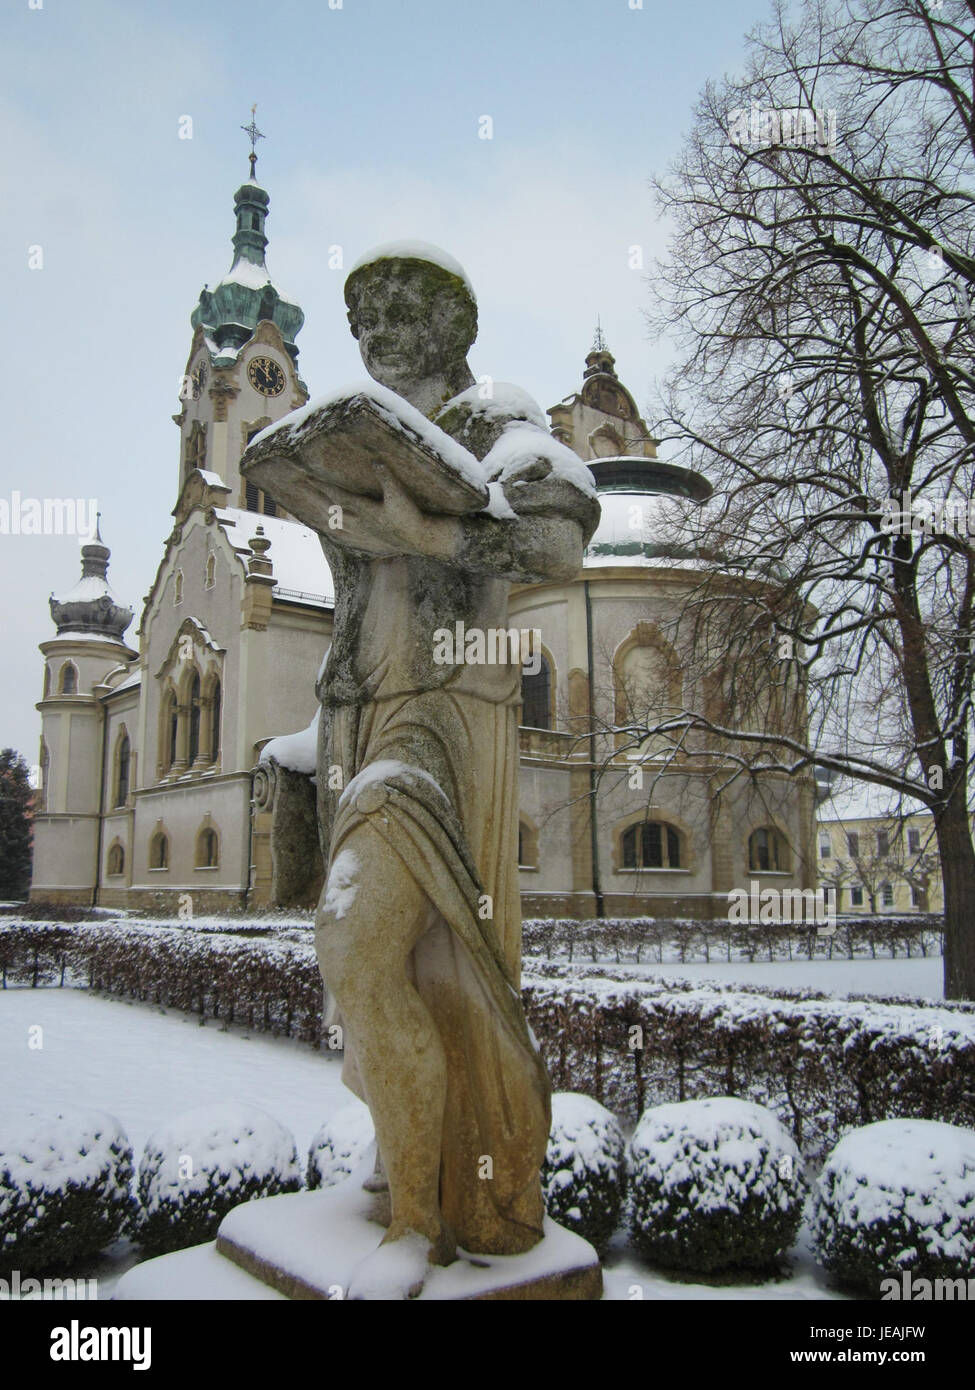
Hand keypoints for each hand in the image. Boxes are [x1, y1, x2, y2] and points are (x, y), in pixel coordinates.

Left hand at [320, 465, 459, 561]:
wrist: (420, 540)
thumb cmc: (411, 517)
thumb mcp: (400, 495)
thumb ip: (387, 477)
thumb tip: (376, 460)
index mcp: (365, 510)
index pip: (338, 496)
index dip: (323, 486)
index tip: (308, 477)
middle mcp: (359, 522)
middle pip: (331, 508)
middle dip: (316, 496)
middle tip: (302, 485)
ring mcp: (363, 532)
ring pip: (335, 522)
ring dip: (322, 512)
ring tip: (310, 504)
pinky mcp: (368, 539)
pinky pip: (345, 535)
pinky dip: (335, 530)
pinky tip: (330, 528)